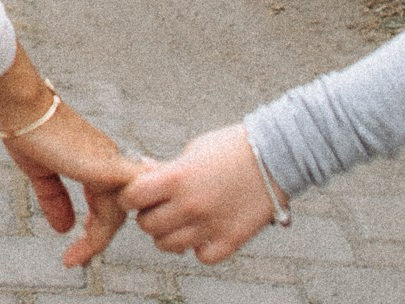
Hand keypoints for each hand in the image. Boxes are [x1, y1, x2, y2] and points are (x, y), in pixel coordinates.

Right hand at [2, 100, 142, 264]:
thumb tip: (64, 229)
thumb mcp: (41, 171)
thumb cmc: (27, 129)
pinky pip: (126, 201)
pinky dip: (112, 226)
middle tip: (74, 259)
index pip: (104, 203)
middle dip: (96, 239)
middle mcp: (107, 160)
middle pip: (114, 211)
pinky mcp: (105, 167)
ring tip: (75, 258)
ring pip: (118, 212)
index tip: (73, 252)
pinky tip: (93, 243)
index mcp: (93, 160)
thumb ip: (55, 199)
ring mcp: (108, 163)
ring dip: (98, 239)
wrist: (22, 105)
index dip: (92, 229)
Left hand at [124, 123, 283, 262]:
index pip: (133, 198)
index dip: (130, 197)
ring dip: (169, 234)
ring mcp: (209, 226)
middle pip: (148, 226)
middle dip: (148, 216)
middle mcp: (190, 205)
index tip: (136, 195)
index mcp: (177, 177)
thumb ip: (167, 168)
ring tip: (180, 220)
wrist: (274, 156)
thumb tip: (143, 172)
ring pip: (169, 246)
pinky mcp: (229, 241)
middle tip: (159, 207)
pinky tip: (204, 231)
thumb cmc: (230, 148)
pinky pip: (201, 256)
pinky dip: (199, 247)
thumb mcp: (192, 150)